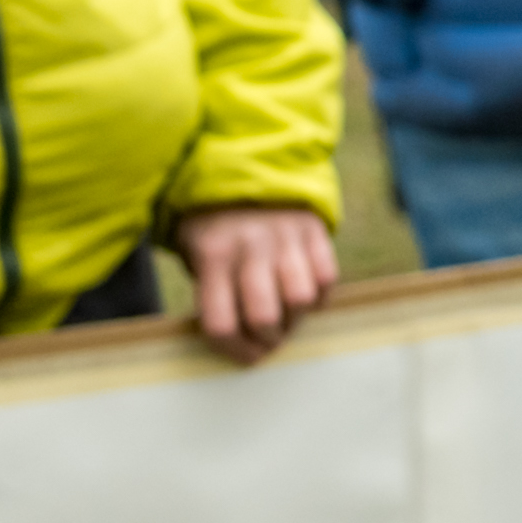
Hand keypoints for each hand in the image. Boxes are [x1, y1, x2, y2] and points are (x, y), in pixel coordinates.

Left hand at [176, 204, 338, 364]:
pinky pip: (327, 279)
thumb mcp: (195, 253)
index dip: (234, 350)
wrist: (245, 168)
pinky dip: (319, 295)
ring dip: (295, 318)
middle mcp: (249, 245)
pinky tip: (304, 289)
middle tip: (267, 337)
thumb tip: (241, 344)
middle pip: (263, 318)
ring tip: (287, 312)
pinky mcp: (313, 230)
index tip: (245, 354)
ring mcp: (285, 236)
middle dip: (267, 339)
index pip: (220, 324)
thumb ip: (212, 294)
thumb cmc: (216, 228)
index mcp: (211, 254)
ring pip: (300, 301)